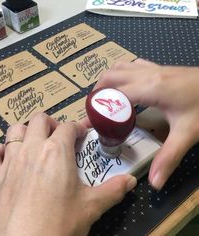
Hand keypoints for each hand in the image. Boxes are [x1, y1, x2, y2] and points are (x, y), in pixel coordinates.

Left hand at [0, 112, 136, 235]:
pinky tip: (7, 158)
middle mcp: (32, 149)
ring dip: (27, 131)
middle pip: (40, 119)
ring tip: (36, 143)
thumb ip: (114, 190)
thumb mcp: (91, 206)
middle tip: (60, 138)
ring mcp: (10, 161)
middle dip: (52, 124)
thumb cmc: (60, 224)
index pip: (69, 127)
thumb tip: (131, 181)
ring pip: (15, 130)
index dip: (78, 127)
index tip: (83, 134)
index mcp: (57, 151)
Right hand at [85, 59, 198, 189]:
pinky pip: (132, 65)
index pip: (113, 96)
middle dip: (97, 92)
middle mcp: (146, 74)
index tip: (87, 122)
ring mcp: (153, 67)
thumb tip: (154, 183)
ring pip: (119, 67)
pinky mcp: (159, 67)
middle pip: (110, 77)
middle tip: (93, 111)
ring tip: (103, 98)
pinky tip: (124, 85)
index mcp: (149, 88)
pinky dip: (121, 73)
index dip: (97, 109)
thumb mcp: (187, 133)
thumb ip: (168, 157)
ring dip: (107, 80)